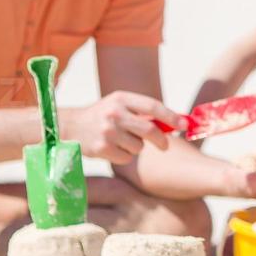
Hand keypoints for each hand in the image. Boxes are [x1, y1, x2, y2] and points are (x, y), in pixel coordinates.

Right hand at [60, 92, 184, 164]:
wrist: (71, 127)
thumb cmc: (103, 116)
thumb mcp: (119, 105)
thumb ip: (142, 112)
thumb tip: (174, 123)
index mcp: (121, 98)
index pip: (153, 106)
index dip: (171, 116)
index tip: (184, 125)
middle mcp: (114, 113)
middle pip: (149, 130)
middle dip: (161, 140)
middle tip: (165, 146)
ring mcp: (107, 131)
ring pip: (138, 147)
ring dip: (136, 147)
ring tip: (122, 141)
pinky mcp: (101, 148)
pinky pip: (126, 158)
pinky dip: (124, 156)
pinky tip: (113, 149)